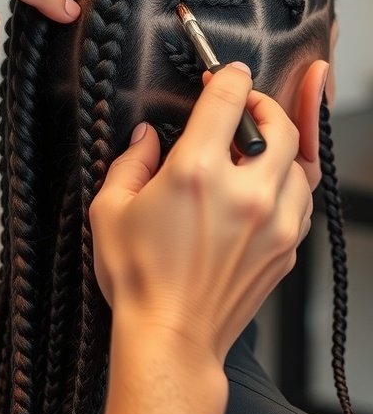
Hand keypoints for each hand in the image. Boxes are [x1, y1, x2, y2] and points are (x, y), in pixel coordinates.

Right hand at [90, 64, 311, 364]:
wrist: (171, 338)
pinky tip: (271, 185)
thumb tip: (146, 138)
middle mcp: (245, 192)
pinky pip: (303, 202)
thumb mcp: (110, 210)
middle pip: (280, 125)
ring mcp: (273, 223)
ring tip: (261, 146)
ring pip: (302, 163)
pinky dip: (291, 184)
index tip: (225, 75)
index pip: (229, 98)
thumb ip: (130, 162)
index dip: (228, 77)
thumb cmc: (139, 279)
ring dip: (284, 146)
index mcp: (196, 173)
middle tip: (248, 105)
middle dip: (265, 105)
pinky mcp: (286, 249)